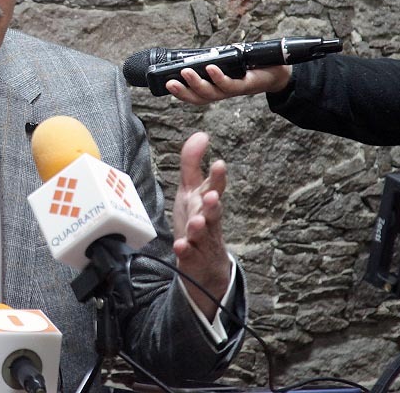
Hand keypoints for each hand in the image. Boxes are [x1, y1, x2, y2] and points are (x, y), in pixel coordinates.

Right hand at [165, 64, 291, 104]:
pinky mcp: (245, 85)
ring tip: (185, 72)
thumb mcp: (226, 64)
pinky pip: (229, 84)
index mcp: (214, 89)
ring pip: (211, 92)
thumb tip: (193, 53)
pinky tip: (211, 68)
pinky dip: (218, 77)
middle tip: (169, 83)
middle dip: (182, 92)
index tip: (165, 85)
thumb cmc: (249, 67)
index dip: (180, 93)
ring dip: (196, 83)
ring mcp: (232, 90)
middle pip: (198, 98)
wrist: (276, 72)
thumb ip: (211, 62)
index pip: (194, 95)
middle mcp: (221, 92)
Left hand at [172, 132, 229, 318]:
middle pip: (214, 213)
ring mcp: (202, 241)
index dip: (217, 178)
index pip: (215, 188)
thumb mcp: (192, 189)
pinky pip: (189, 256)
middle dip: (214, 204)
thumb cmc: (198, 219)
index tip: (219, 164)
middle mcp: (208, 221)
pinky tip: (180, 246)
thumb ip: (193, 163)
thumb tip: (201, 134)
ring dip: (200, 227)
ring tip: (197, 222)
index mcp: (207, 203)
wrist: (204, 265)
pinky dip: (185, 251)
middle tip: (212, 197)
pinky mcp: (192, 259)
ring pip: (203, 234)